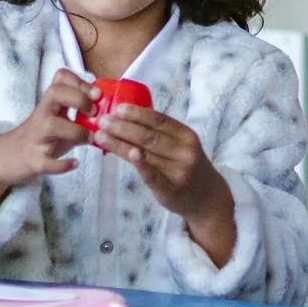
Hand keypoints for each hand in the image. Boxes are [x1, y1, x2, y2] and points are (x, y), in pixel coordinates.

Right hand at [0, 71, 93, 214]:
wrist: (11, 156)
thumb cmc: (43, 136)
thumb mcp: (60, 119)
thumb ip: (82, 116)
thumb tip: (111, 115)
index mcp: (50, 103)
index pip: (60, 79)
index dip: (79, 81)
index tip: (97, 93)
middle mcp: (41, 114)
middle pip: (55, 92)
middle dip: (78, 98)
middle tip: (94, 112)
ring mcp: (35, 136)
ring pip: (51, 125)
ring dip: (76, 131)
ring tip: (90, 139)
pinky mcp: (33, 159)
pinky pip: (45, 162)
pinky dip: (61, 165)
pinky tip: (74, 164)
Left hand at [94, 105, 233, 222]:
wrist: (207, 198)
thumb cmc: (186, 166)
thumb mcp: (180, 145)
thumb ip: (160, 133)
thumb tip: (125, 116)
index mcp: (186, 135)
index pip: (159, 120)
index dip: (137, 113)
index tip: (117, 108)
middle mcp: (185, 151)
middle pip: (149, 135)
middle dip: (122, 126)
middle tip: (101, 120)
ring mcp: (179, 170)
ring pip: (145, 153)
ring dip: (120, 143)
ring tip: (100, 135)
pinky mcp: (171, 189)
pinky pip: (153, 175)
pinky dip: (141, 164)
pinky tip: (130, 155)